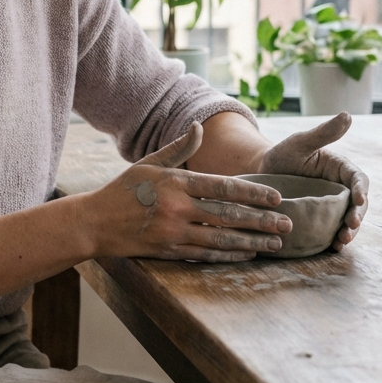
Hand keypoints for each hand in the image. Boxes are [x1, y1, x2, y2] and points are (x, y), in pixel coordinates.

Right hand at [90, 123, 292, 262]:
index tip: (276, 197)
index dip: (252, 193)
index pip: (222, 187)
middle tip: (287, 224)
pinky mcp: (169, 251)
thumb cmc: (123, 190)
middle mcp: (177, 208)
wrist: (94, 223)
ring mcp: (173, 233)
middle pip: (228, 215)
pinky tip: (247, 254)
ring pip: (221, 238)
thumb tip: (200, 127)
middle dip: (261, 221)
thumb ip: (178, 147)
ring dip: (252, 242)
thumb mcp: (149, 163)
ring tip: (275, 244)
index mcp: (175, 183)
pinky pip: (206, 254)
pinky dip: (229, 255)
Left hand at [255, 112, 367, 250]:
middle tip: (350, 227)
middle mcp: (339, 188)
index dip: (361, 190)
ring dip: (349, 231)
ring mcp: (330, 205)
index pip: (358, 179)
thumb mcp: (299, 143)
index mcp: (339, 168)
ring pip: (348, 219)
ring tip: (342, 241)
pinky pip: (332, 230)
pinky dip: (335, 239)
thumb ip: (323, 133)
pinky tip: (332, 247)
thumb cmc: (280, 156)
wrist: (259, 176)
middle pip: (357, 204)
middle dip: (357, 216)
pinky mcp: (321, 219)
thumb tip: (348, 115)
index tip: (358, 200)